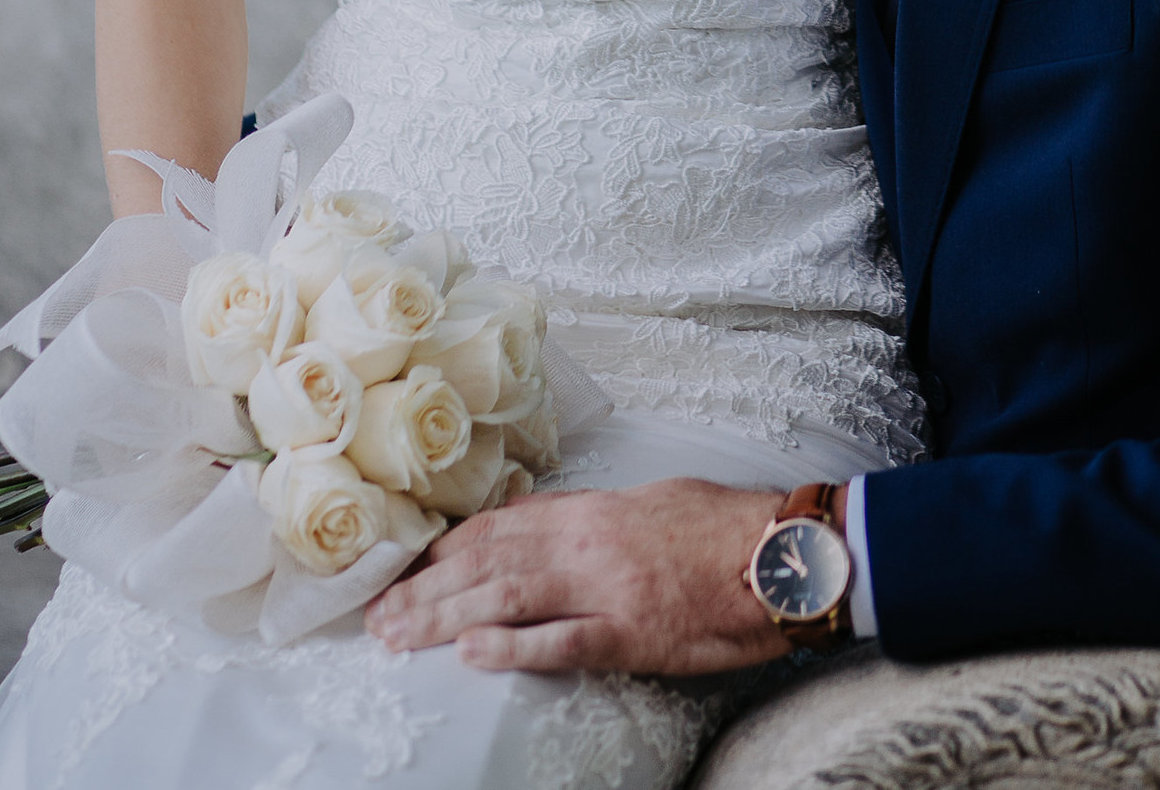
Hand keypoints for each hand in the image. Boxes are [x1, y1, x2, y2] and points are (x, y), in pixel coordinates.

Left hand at [365, 480, 789, 675]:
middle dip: (427, 591)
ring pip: (508, 599)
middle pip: (489, 565)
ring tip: (399, 637)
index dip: (447, 549)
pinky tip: (472, 657)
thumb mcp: (654, 502)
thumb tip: (564, 527)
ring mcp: (606, 587)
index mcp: (593, 511)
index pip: (502, 526)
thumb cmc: (725, 527)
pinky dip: (514, 649)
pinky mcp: (631, 631)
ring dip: (446, 620)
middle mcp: (587, 543)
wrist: (781, 552)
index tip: (407, 567)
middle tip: (378, 617)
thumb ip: (602, 517)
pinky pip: (563, 641)